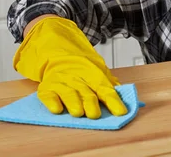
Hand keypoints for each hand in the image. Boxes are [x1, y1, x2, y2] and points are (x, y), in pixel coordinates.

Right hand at [13, 17, 127, 118]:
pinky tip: (57, 109)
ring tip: (78, 113)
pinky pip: (49, 95)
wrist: (58, 56)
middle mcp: (78, 79)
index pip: (105, 89)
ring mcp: (62, 83)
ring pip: (69, 94)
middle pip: (87, 93)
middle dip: (91, 103)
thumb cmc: (82, 70)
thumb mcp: (98, 72)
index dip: (113, 101)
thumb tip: (123, 94)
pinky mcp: (47, 88)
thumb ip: (109, 84)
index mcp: (93, 75)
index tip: (121, 113)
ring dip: (73, 103)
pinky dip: (52, 102)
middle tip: (95, 115)